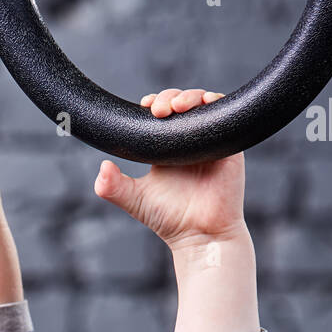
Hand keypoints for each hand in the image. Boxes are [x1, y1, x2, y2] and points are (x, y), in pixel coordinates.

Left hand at [94, 89, 246, 249]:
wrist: (200, 236)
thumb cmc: (170, 220)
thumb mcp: (135, 200)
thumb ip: (113, 187)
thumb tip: (101, 168)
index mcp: (168, 148)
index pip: (161, 113)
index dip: (154, 103)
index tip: (145, 107)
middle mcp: (189, 141)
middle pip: (181, 103)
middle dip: (169, 97)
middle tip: (158, 110)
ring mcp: (209, 142)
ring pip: (202, 103)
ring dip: (190, 96)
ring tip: (177, 107)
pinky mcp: (229, 146)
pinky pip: (225, 114)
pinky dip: (215, 103)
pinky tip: (205, 103)